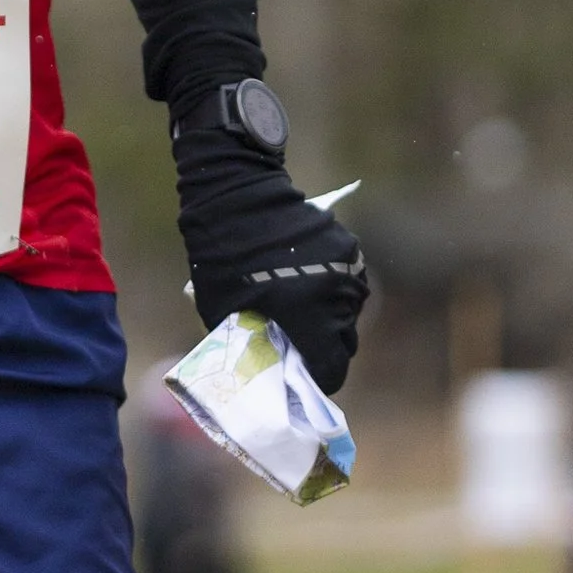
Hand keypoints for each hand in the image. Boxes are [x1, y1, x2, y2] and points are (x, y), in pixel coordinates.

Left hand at [170, 95, 368, 394]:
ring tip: (298, 314)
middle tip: (297, 350)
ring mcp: (346, 268)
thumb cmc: (223, 257)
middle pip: (345, 343)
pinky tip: (302, 284)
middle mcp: (337, 293)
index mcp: (309, 314)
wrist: (238, 192)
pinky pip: (347, 284)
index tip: (300, 379)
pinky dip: (330, 292)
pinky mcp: (348, 246)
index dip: (317, 380)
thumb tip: (267, 368)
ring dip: (329, 321)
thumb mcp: (226, 311)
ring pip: (349, 313)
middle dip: (323, 352)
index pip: (332, 368)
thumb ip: (251, 344)